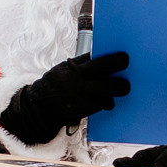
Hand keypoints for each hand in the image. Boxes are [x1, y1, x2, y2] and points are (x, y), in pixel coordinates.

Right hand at [0, 51, 130, 143]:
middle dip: (121, 76)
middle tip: (126, 77)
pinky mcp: (85, 109)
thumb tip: (101, 56)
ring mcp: (83, 97)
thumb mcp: (64, 69)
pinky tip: (106, 101)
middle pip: (109, 76)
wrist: (39, 107)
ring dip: (117, 92)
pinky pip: (103, 105)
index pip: (100, 60)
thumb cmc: (55, 84)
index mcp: (74, 68)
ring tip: (120, 90)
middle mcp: (79, 82)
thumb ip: (82, 63)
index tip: (124, 58)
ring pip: (109, 93)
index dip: (115, 59)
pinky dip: (106, 103)